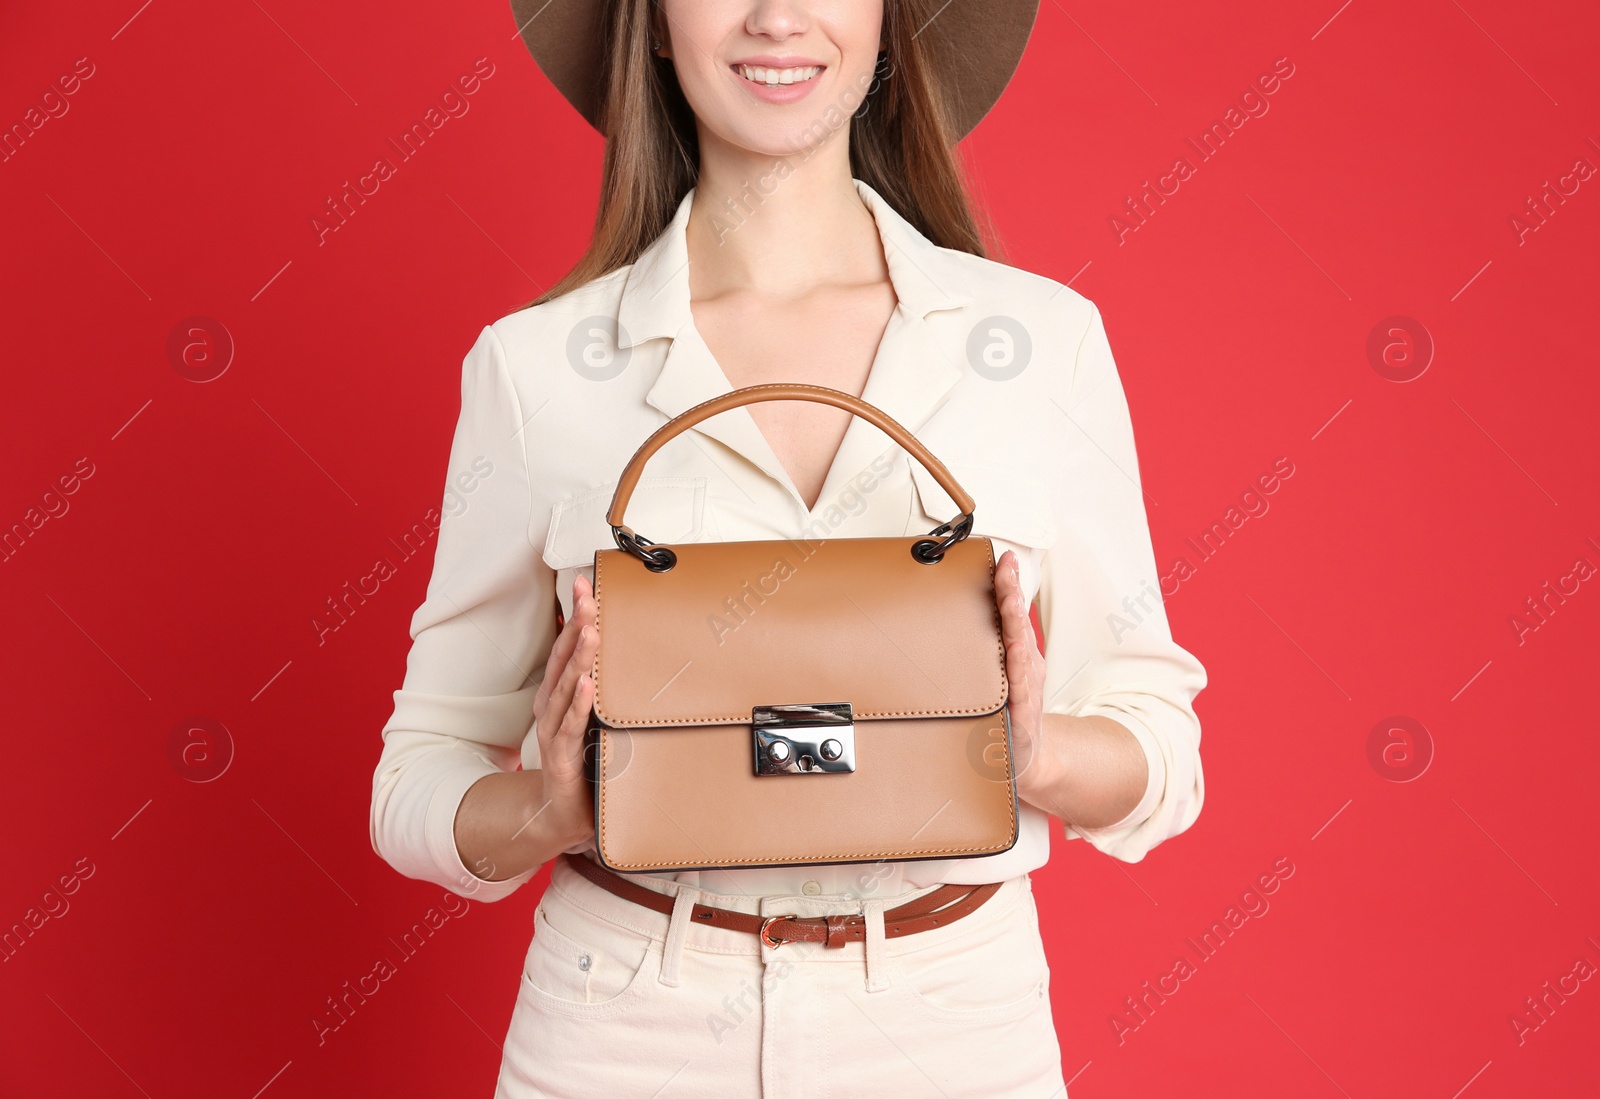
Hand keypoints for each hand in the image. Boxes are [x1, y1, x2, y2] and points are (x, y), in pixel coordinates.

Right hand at [528, 572, 601, 845]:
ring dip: (579, 658)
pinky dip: (578, 705)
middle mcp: (551, 707)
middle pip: (564, 659)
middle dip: (577, 625)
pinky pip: (570, 727)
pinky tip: (587, 686)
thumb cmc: (581, 761)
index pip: (567, 647)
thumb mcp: (594, 719)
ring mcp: (553, 730)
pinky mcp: (561, 756)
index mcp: (558, 695)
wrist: (561, 812)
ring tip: (590, 630)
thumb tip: (634, 659)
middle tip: (588, 595)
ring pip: (566, 687)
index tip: (585, 584)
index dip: (575, 615)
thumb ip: (606, 691)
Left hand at [994, 550, 1058, 800]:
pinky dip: (1018, 668)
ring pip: (1020, 651)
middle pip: (1018, 626)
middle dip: (1012, 595)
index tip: (1005, 560)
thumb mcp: (1003, 679)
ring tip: (1011, 597)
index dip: (1010, 586)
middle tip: (1006, 568)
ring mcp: (1024, 692)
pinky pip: (1018, 689)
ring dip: (1016, 623)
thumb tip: (967, 620)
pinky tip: (1016, 651)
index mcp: (1018, 658)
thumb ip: (992, 651)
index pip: (1013, 615)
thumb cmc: (1010, 716)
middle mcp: (1025, 670)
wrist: (1026, 763)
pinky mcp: (1019, 717)